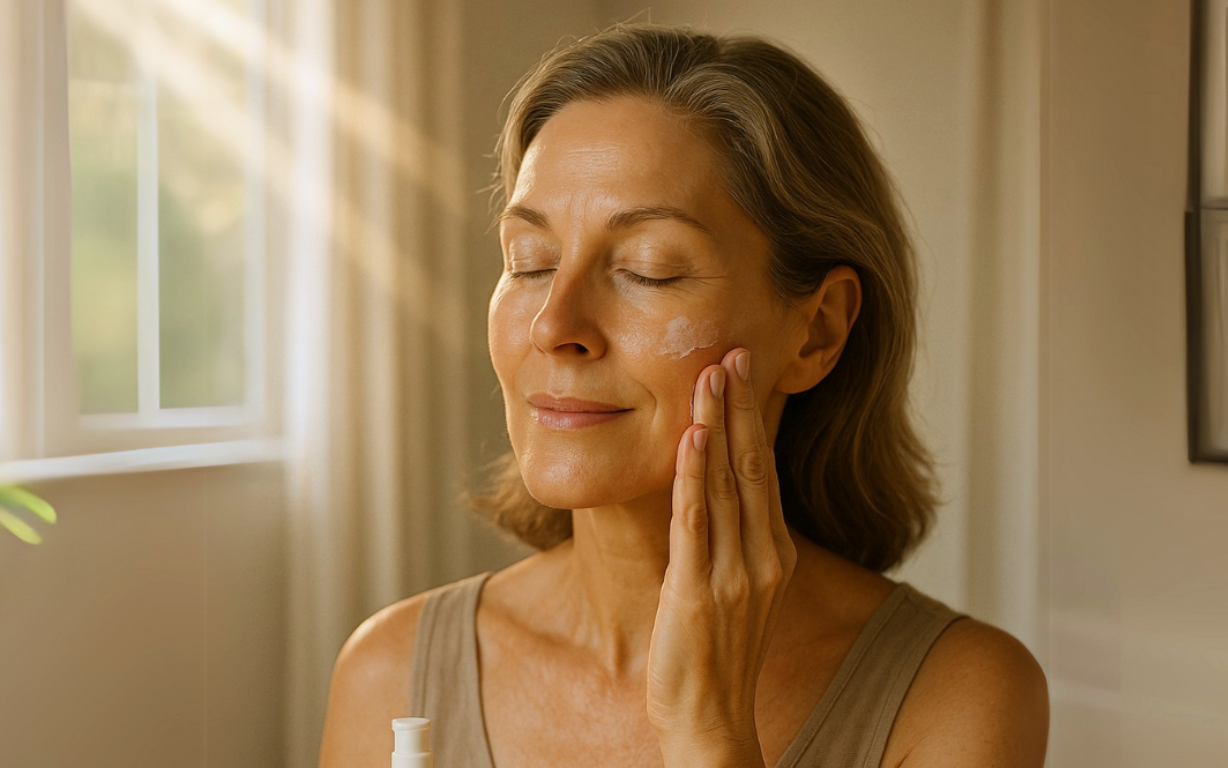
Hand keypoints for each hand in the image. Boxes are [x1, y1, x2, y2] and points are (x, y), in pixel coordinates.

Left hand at [646, 348, 798, 765]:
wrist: (711, 719)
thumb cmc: (717, 656)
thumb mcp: (739, 592)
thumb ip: (735, 543)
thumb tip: (717, 495)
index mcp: (774, 556)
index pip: (764, 473)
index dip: (753, 421)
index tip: (743, 374)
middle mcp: (762, 559)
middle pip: (753, 468)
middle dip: (740, 408)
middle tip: (731, 354)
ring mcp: (733, 575)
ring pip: (726, 485)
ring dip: (716, 426)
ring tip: (709, 378)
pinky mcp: (697, 591)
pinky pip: (695, 523)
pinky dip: (693, 478)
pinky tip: (690, 439)